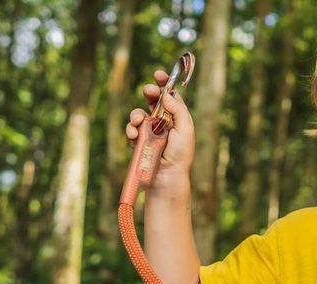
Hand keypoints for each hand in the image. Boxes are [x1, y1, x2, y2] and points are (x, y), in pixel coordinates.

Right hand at [125, 70, 195, 187]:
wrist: (167, 176)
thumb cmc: (180, 154)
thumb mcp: (185, 129)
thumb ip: (178, 109)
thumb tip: (167, 94)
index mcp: (177, 117)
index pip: (170, 97)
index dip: (164, 84)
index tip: (158, 75)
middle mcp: (163, 122)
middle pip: (153, 101)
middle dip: (149, 93)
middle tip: (148, 91)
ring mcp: (149, 131)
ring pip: (139, 113)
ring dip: (137, 113)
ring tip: (138, 121)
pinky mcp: (138, 140)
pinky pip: (131, 129)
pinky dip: (131, 129)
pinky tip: (134, 134)